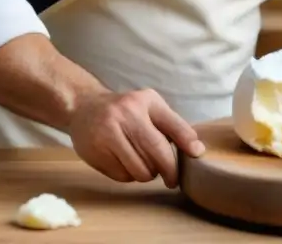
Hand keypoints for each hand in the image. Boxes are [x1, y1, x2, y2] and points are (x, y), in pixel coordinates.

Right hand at [68, 88, 204, 188]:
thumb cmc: (126, 108)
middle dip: (169, 170)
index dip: (186, 144)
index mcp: (143, 102)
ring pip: (140, 170)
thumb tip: (197, 150)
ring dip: (147, 174)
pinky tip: (126, 163)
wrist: (84, 107)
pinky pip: (122, 176)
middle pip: (156, 153)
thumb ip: (174, 125)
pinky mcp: (95, 152)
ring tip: (144, 165)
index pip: (171, 126)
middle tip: (172, 179)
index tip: (196, 156)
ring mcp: (107, 135)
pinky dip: (129, 176)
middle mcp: (125, 116)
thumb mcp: (151, 106)